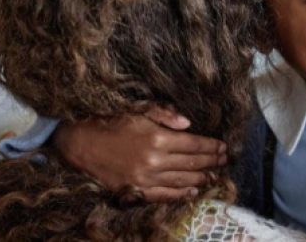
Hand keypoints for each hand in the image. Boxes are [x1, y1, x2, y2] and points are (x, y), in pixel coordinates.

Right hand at [53, 107, 227, 201]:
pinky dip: (181, 194)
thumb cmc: (110, 123)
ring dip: (201, 178)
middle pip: (192, 163)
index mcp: (158, 138)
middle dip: (211, 162)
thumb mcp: (138, 111)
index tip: (223, 146)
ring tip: (214, 175)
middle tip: (224, 160)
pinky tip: (193, 191)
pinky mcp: (136, 190)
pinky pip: (164, 195)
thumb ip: (165, 115)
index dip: (211, 146)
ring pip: (182, 180)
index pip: (194, 144)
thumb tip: (188, 123)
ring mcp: (146, 178)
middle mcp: (155, 161)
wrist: (81, 144)